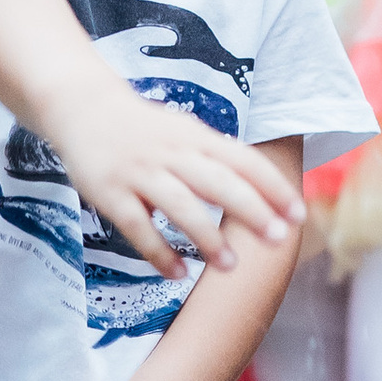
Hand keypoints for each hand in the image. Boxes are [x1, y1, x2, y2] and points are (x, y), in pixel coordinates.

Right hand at [46, 74, 301, 279]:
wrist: (82, 107)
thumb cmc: (143, 128)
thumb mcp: (184, 131)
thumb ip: (217, 157)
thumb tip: (262, 188)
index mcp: (195, 137)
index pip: (243, 161)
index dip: (273, 188)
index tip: (298, 215)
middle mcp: (172, 153)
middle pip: (218, 182)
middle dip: (251, 211)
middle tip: (277, 240)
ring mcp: (140, 172)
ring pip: (180, 205)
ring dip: (207, 237)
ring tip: (230, 266)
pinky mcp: (110, 192)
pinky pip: (137, 226)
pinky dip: (158, 252)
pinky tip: (178, 273)